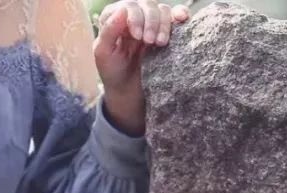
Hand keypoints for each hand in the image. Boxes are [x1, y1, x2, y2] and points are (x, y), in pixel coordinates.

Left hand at [94, 0, 189, 135]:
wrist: (129, 90)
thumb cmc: (113, 72)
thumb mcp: (103, 53)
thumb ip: (109, 30)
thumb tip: (123, 10)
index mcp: (115, 17)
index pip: (129, 6)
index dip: (135, 17)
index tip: (137, 36)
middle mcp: (134, 16)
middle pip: (147, 5)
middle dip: (151, 22)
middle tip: (150, 42)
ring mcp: (151, 23)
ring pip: (162, 10)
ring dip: (164, 24)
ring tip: (160, 43)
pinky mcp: (166, 32)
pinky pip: (175, 17)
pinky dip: (180, 15)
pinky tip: (182, 19)